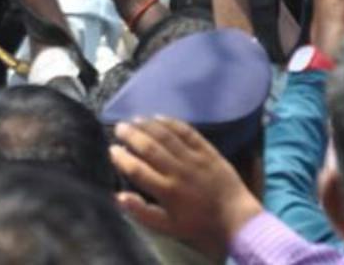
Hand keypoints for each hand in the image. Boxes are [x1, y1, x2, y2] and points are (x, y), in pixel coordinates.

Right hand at [112, 118, 261, 253]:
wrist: (232, 215)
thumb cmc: (197, 222)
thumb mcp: (167, 226)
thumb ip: (142, 212)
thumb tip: (118, 196)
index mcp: (166, 191)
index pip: (138, 171)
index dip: (122, 158)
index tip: (112, 149)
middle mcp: (177, 171)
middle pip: (150, 148)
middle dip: (131, 135)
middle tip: (118, 127)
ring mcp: (193, 157)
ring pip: (166, 136)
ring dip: (148, 125)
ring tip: (134, 119)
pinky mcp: (206, 149)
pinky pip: (186, 131)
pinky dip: (171, 122)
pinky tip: (158, 116)